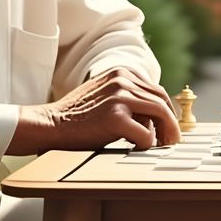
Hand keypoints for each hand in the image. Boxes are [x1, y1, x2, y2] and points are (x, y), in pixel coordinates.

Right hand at [12, 67, 181, 152]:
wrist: (49, 124)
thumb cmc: (76, 116)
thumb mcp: (103, 94)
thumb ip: (126, 96)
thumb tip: (155, 114)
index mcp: (121, 72)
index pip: (156, 90)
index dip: (166, 110)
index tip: (167, 127)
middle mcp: (122, 79)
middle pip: (162, 101)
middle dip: (171, 123)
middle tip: (172, 140)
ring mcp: (119, 96)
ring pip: (160, 115)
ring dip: (165, 134)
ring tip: (162, 146)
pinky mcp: (115, 117)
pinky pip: (146, 135)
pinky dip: (146, 144)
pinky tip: (136, 147)